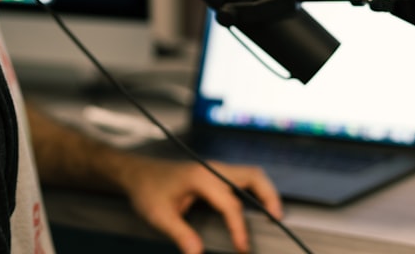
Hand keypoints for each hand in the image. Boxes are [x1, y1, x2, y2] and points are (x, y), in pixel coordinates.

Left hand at [117, 156, 282, 253]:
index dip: (239, 228)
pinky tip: (256, 206)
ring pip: (251, 174)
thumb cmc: (147, 190)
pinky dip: (255, 190)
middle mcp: (213, 170)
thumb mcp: (159, 216)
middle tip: (277, 218)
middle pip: (253, 176)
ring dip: (265, 191)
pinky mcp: (215, 174)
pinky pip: (243, 178)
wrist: (137, 173)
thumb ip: (181, 235)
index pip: (230, 204)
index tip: (243, 248)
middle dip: (269, 196)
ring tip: (273, 213)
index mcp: (201, 178)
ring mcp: (215, 169)